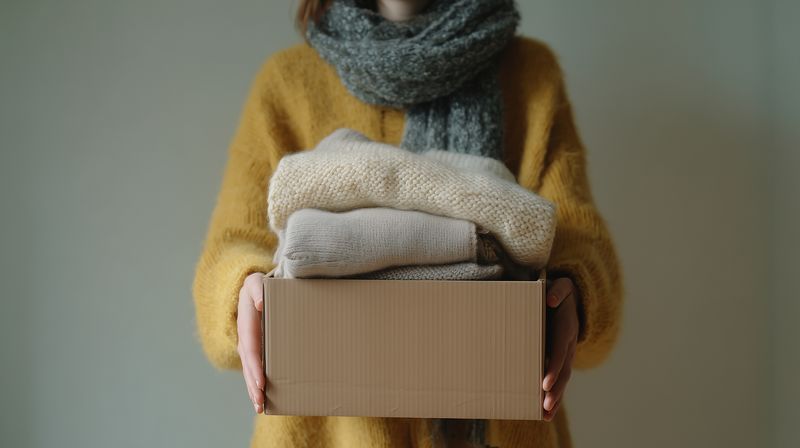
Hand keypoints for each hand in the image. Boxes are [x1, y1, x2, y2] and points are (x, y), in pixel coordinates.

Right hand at [237, 272, 266, 413]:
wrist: (253, 288)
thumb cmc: (259, 286)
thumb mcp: (257, 283)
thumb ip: (258, 291)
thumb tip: (261, 304)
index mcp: (246, 326)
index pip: (251, 351)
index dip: (256, 368)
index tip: (262, 383)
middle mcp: (244, 340)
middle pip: (249, 367)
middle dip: (254, 386)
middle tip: (261, 403)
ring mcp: (247, 347)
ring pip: (249, 372)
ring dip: (253, 390)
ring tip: (260, 407)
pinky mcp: (253, 351)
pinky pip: (254, 369)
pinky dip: (256, 384)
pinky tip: (262, 399)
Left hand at [542, 276, 579, 421]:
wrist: (571, 296)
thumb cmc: (560, 291)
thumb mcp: (561, 286)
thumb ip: (558, 290)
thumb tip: (551, 299)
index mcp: (567, 329)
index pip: (560, 351)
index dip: (554, 367)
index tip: (545, 382)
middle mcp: (569, 345)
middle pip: (564, 371)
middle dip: (556, 391)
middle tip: (546, 407)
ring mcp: (567, 353)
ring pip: (563, 379)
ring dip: (555, 398)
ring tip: (545, 415)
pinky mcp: (561, 358)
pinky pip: (559, 378)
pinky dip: (554, 395)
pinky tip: (545, 411)